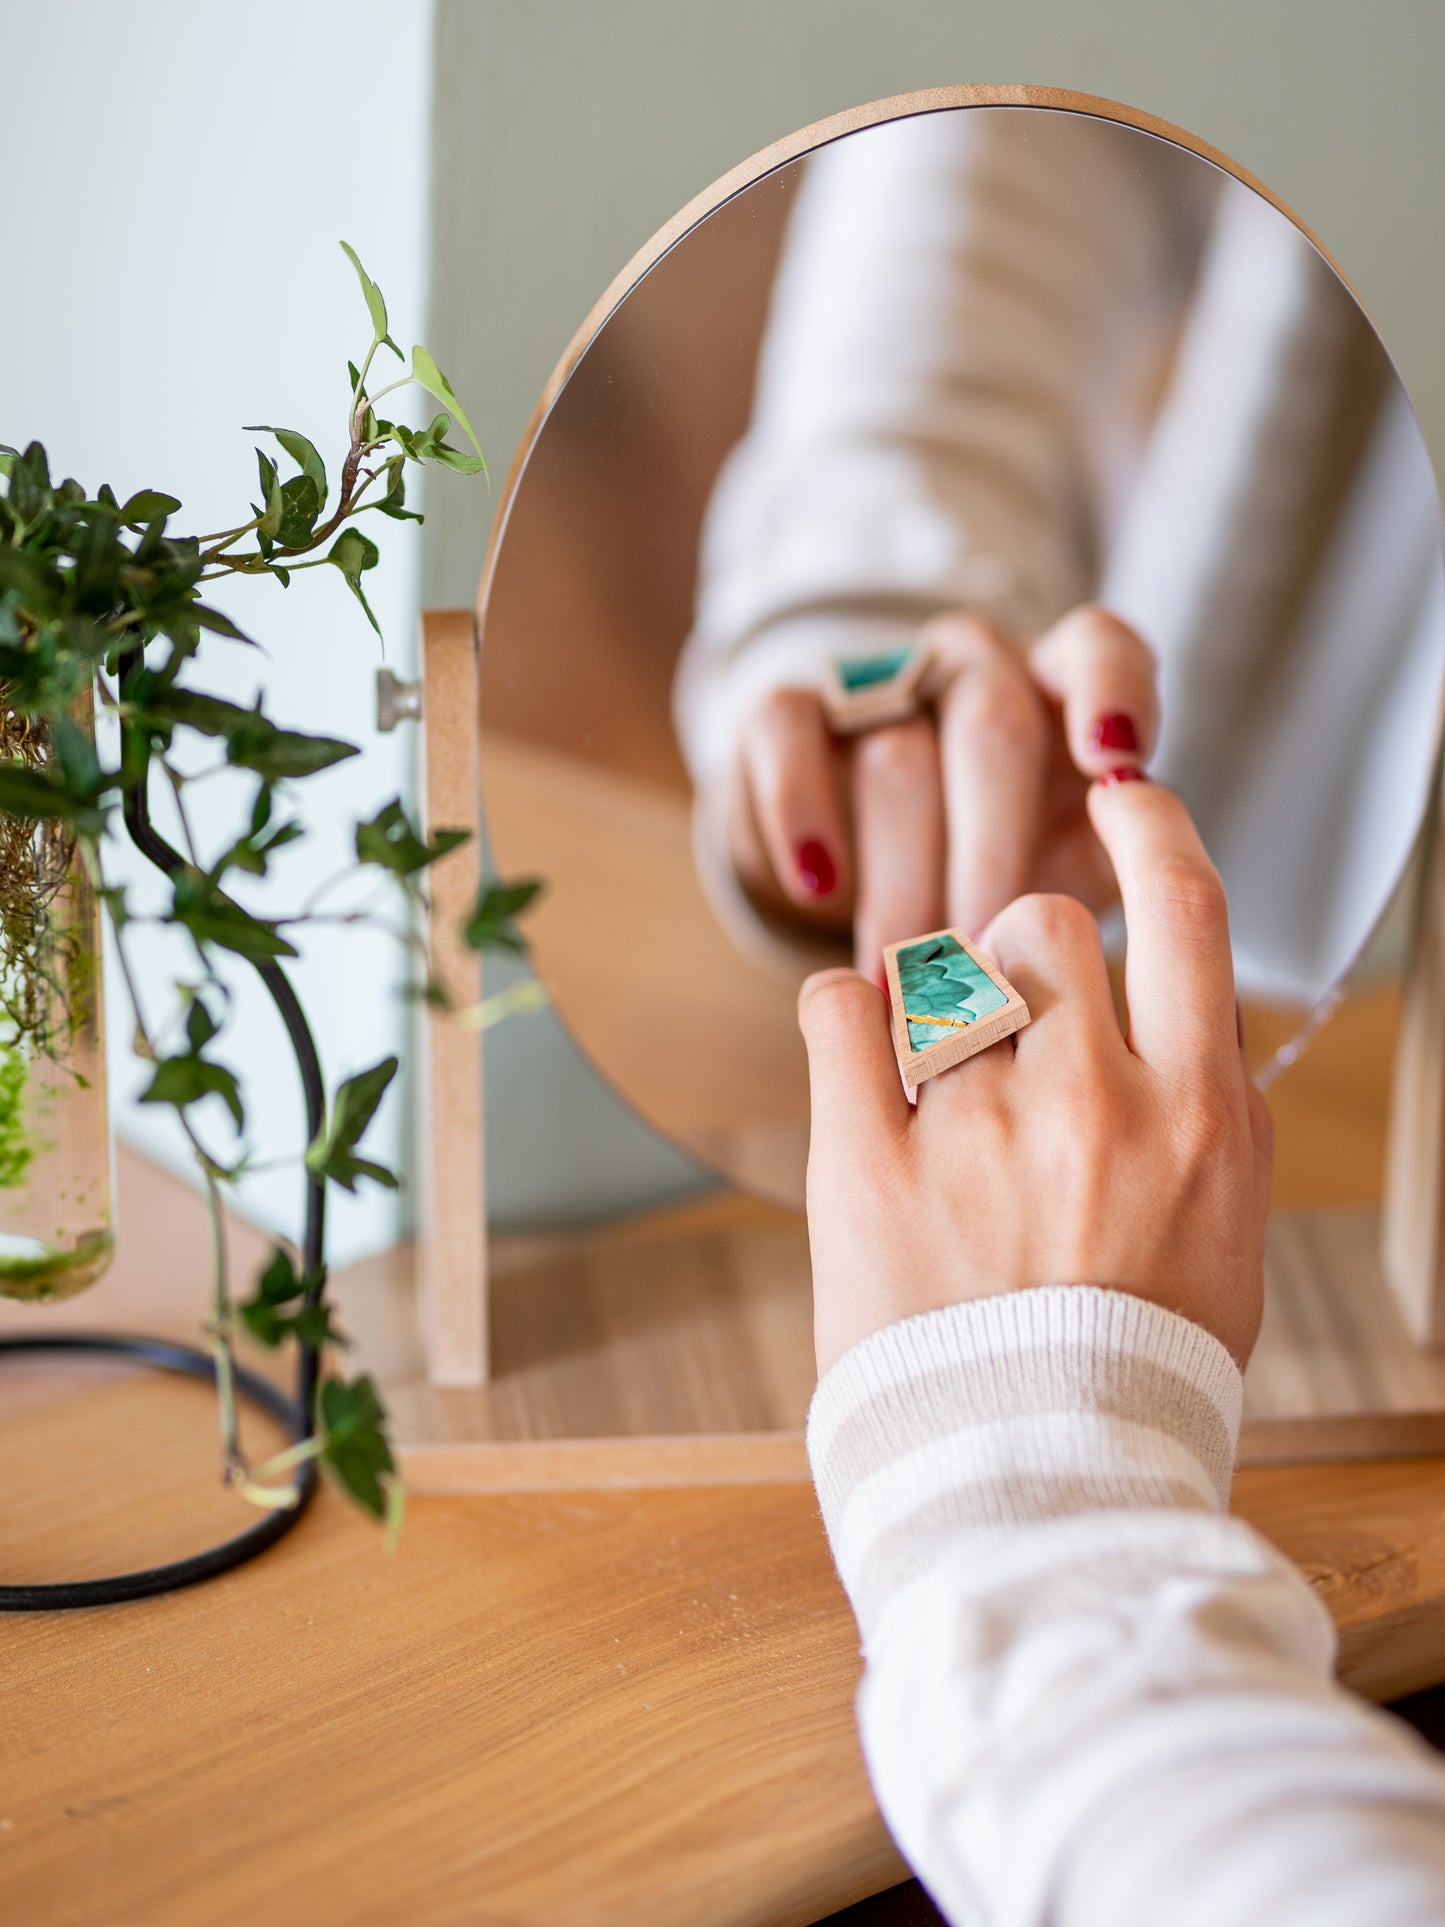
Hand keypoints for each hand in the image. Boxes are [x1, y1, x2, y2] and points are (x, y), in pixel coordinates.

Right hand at [727, 605, 1156, 979]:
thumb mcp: (1070, 868)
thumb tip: (1146, 893)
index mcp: (1062, 687)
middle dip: (992, 852)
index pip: (1098, 648)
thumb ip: (1117, 864)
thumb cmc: (1001, 871)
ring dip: (905, 876)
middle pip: (993, 727)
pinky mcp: (790, 708)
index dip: (1111, 691)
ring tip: (907, 971)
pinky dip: (801, 809)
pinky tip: (817, 883)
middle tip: (986, 954)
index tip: (1115, 760)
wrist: (873, 865)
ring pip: (898, 754)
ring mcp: (882, 680)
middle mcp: (976, 665)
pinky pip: (786, 731)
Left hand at [797, 775, 1272, 1374]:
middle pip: (1040, 924)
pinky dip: (842, 1012)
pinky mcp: (864, 1166)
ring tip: (940, 1094)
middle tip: (1008, 1027)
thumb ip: (1215, 1112)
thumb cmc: (1139, 1367)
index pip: (1187, 907)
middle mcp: (1090, 1100)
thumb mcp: (1228, 1235)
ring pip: (937, 970)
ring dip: (938, 1008)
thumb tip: (1195, 1016)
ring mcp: (972, 1129)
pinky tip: (857, 1048)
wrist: (1041, 1489)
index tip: (1124, 793)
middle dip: (1021, 952)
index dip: (1153, 826)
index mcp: (1195, 1112)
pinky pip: (838, 1013)